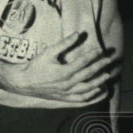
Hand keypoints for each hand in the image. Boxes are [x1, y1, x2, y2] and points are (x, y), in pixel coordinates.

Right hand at [5, 31, 119, 103]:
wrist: (24, 82)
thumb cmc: (36, 66)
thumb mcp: (49, 52)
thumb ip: (64, 43)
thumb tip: (77, 33)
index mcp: (63, 72)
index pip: (82, 62)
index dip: (92, 55)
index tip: (100, 49)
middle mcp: (66, 84)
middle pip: (88, 75)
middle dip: (100, 67)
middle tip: (109, 60)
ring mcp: (66, 93)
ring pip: (87, 89)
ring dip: (98, 82)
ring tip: (107, 75)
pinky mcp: (64, 98)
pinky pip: (80, 99)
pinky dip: (90, 95)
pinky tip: (97, 90)